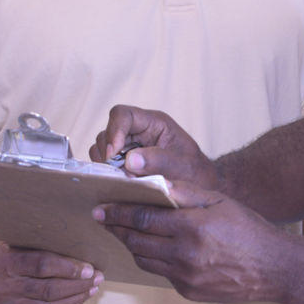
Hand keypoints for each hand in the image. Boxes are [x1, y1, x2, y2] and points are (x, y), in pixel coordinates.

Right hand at [0, 219, 103, 303]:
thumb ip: (28, 237)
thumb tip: (67, 235)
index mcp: (1, 260)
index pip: (42, 267)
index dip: (69, 268)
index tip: (90, 267)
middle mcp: (2, 286)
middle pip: (48, 290)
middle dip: (78, 286)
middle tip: (98, 278)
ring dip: (73, 300)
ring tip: (92, 290)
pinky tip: (74, 302)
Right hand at [90, 105, 217, 187]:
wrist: (200, 188)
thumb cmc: (195, 173)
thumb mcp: (182, 166)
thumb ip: (159, 161)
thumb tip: (130, 160)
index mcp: (154, 123)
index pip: (123, 115)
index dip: (114, 131)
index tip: (113, 154)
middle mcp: (139, 130)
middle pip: (109, 130)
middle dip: (107, 151)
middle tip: (115, 173)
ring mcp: (130, 145)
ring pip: (103, 145)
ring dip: (105, 163)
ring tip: (118, 179)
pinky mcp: (124, 160)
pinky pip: (105, 160)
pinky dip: (106, 171)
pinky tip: (118, 182)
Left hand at [94, 181, 288, 303]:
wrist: (273, 268)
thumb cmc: (249, 229)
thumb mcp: (220, 201)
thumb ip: (186, 192)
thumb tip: (154, 181)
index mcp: (192, 227)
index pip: (143, 217)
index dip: (119, 212)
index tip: (103, 207)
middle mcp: (185, 254)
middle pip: (136, 241)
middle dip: (116, 228)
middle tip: (103, 219)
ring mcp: (185, 277)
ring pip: (144, 260)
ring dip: (130, 246)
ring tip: (123, 233)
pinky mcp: (188, 292)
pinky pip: (161, 274)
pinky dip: (153, 260)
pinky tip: (152, 250)